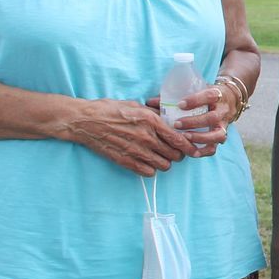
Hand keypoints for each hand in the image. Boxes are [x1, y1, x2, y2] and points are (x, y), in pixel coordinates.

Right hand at [65, 99, 195, 173]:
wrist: (85, 121)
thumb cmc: (109, 110)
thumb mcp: (135, 105)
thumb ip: (154, 113)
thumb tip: (168, 118)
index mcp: (150, 121)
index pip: (179, 139)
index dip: (189, 147)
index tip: (193, 150)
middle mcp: (146, 137)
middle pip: (174, 154)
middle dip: (178, 154)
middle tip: (174, 151)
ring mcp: (136, 151)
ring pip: (164, 165)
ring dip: (165, 162)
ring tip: (160, 157)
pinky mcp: (126, 161)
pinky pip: (148, 172)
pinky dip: (150, 169)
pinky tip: (146, 162)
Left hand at [151, 84, 234, 157]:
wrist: (228, 100)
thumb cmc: (206, 95)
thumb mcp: (195, 90)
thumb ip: (175, 96)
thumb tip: (150, 102)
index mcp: (216, 95)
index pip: (208, 96)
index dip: (195, 101)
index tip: (180, 104)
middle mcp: (222, 111)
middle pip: (211, 118)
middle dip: (194, 122)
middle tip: (176, 124)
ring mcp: (223, 125)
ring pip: (217, 135)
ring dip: (200, 138)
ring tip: (185, 138)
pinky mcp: (221, 136)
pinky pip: (215, 147)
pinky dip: (204, 151)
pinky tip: (192, 152)